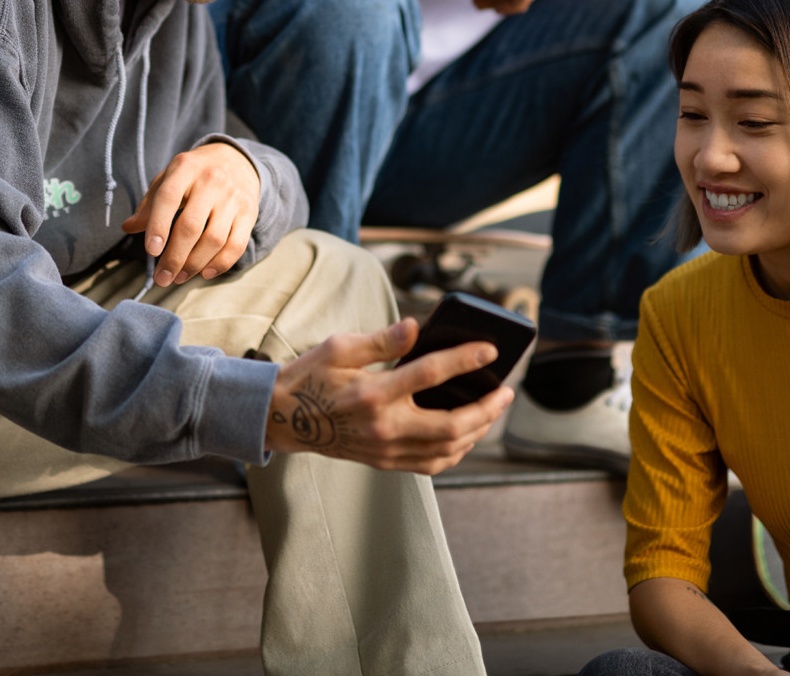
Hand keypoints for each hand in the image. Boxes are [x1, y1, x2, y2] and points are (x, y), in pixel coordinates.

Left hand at [122, 142, 260, 285]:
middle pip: (191, 226)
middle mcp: (211, 181)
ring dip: (194, 265)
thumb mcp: (169, 178)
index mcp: (185, 168)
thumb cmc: (195, 173)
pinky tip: (205, 273)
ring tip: (179, 277)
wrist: (238, 160)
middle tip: (162, 278)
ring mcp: (233, 197)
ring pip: (214, 240)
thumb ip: (149, 203)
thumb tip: (128, 227)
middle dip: (174, 257)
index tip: (151, 251)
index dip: (158, 226)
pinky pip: (237, 244)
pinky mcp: (249, 212)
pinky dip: (221, 264)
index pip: (169, 198)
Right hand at [266, 318, 514, 473]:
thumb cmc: (312, 377)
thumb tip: (416, 326)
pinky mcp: (385, 461)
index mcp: (373, 392)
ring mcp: (385, 449)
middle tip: (506, 390)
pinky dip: (456, 451)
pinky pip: (431, 464)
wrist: (283, 419)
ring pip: (446, 450)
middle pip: (450, 425)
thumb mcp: (340, 347)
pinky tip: (467, 433)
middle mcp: (383, 426)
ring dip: (477, 431)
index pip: (430, 374)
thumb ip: (381, 340)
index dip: (464, 359)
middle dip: (486, 408)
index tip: (490, 349)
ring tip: (493, 409)